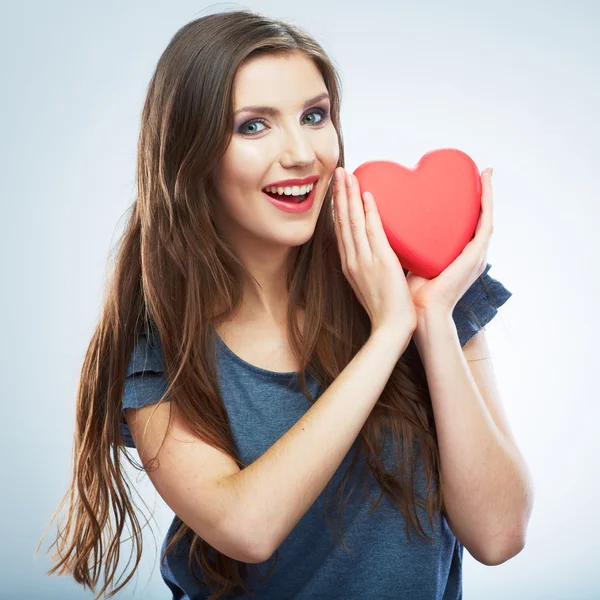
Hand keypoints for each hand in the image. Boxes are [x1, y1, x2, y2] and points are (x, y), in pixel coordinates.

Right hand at [333, 167, 416, 333]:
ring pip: (353, 223)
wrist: (390, 330)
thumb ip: (371, 267)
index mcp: (349, 265)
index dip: (338, 208)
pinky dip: (369, 212)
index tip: (338, 189)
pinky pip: (373, 232)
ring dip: (349, 196)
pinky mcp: (380, 263)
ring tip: (347, 174)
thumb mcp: (370, 286)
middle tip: (339, 171)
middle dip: (339, 195)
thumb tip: (378, 253)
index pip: (341, 231)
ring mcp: (364, 262)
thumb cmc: (385, 311)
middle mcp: (352, 261)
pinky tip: (367, 195)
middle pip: (342, 222)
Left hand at [405, 168, 494, 315]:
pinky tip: (486, 184)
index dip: (467, 205)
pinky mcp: (475, 255)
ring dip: (488, 193)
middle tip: (483, 171)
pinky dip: (487, 203)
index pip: (465, 225)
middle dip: (482, 194)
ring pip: (486, 216)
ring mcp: (476, 255)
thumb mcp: (412, 262)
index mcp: (457, 256)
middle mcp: (470, 254)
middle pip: (479, 219)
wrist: (421, 313)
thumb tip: (392, 228)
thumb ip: (408, 246)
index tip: (464, 183)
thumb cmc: (412, 293)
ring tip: (487, 172)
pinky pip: (486, 223)